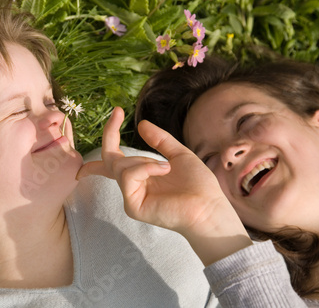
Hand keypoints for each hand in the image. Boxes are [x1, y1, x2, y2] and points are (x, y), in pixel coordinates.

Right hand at [77, 107, 251, 264]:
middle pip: (109, 158)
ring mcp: (131, 197)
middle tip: (118, 112)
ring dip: (143, 160)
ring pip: (120, 166)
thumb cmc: (198, 185)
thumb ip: (160, 140)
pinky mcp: (133, 206)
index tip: (117, 112)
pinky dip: (146, 168)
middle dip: (110, 134)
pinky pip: (128, 177)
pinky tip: (165, 170)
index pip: (116, 156)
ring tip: (167, 167)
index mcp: (141, 175)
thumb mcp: (178, 155)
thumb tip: (141, 123)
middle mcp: (132, 186)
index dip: (112, 135)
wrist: (209, 206)